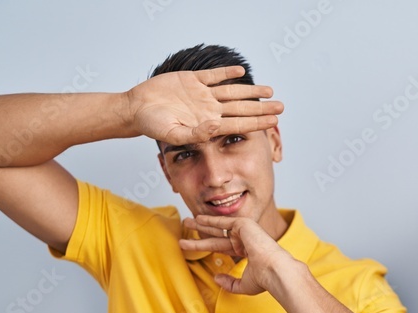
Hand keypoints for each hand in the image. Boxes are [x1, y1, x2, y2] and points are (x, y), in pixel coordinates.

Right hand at [126, 66, 282, 145]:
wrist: (136, 109)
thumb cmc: (152, 125)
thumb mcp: (173, 134)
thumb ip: (196, 134)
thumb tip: (217, 127)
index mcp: (207, 123)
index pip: (238, 123)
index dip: (257, 122)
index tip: (274, 121)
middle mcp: (208, 109)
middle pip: (241, 108)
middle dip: (261, 108)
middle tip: (281, 107)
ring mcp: (201, 94)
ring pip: (232, 91)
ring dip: (251, 91)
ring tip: (270, 90)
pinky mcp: (191, 80)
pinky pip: (213, 75)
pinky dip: (227, 73)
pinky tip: (241, 72)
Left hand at [178, 215, 296, 294]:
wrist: (274, 271)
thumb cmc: (264, 279)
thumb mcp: (244, 284)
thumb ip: (229, 283)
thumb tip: (216, 278)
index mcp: (247, 252)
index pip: (223, 247)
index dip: (207, 246)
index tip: (194, 245)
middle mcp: (245, 240)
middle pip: (217, 235)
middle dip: (201, 232)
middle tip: (187, 226)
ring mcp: (245, 232)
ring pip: (218, 228)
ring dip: (202, 224)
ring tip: (187, 221)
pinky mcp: (244, 225)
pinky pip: (224, 221)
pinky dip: (211, 220)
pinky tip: (199, 218)